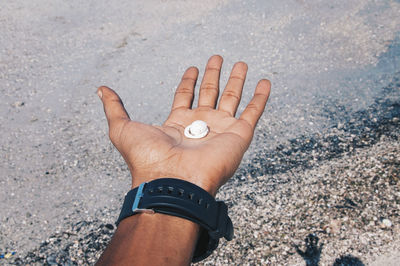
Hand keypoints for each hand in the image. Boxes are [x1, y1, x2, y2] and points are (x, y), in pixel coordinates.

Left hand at [97, 55, 269, 195]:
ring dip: (237, 81)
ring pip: (232, 99)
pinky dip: (260, 98)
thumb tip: (100, 89)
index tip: (193, 67)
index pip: (185, 96)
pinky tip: (264, 82)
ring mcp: (220, 130)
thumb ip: (114, 107)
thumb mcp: (122, 128)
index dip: (188, 81)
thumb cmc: (146, 159)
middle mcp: (200, 126)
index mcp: (177, 124)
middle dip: (213, 75)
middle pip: (209, 94)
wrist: (171, 182)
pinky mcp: (238, 136)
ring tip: (240, 64)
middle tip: (217, 58)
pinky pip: (253, 112)